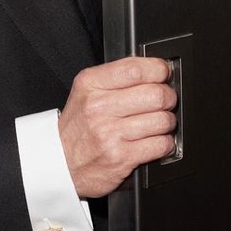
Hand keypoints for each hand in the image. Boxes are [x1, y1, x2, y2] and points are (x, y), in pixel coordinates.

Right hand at [58, 57, 176, 197]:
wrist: (62, 161)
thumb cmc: (79, 126)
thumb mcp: (86, 92)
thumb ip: (116, 78)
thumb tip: (155, 70)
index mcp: (90, 84)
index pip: (135, 69)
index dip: (158, 70)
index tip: (162, 74)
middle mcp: (99, 107)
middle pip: (155, 94)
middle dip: (168, 97)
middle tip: (164, 101)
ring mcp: (110, 133)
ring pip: (163, 120)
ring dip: (167, 122)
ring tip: (157, 123)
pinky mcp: (122, 157)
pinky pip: (161, 145)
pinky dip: (165, 143)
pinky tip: (154, 140)